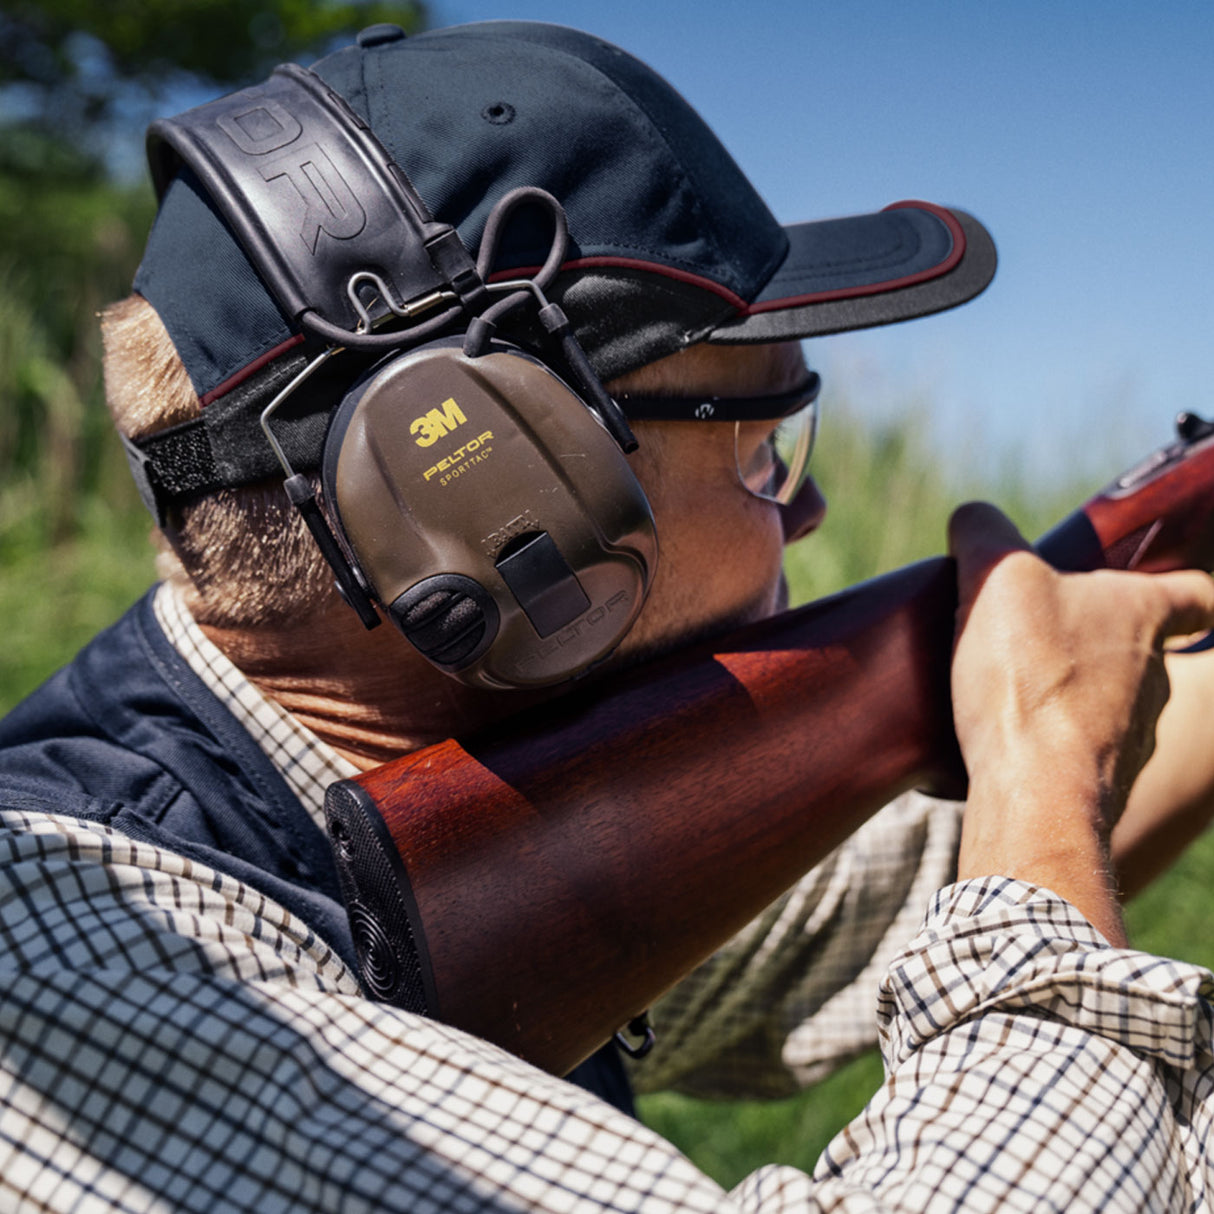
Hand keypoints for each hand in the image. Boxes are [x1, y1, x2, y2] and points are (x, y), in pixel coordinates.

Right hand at [948, 502, 1213, 942]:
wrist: (1033, 792)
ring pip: (1107, 703)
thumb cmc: (1030, 675)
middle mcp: (1152, 677)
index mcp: (1142, 615)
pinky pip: (1075, 752)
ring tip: (1004, 689)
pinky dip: (1046, 742)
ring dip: (1067, 695)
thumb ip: (984, 534)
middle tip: (1033, 633)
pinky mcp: (1098, 783)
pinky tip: (1000, 737)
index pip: (1195, 593)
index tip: (1163, 585)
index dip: (1182, 585)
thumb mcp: (997, 578)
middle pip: (1137, 648)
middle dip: (1092, 641)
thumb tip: (971, 514)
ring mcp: (1131, 736)